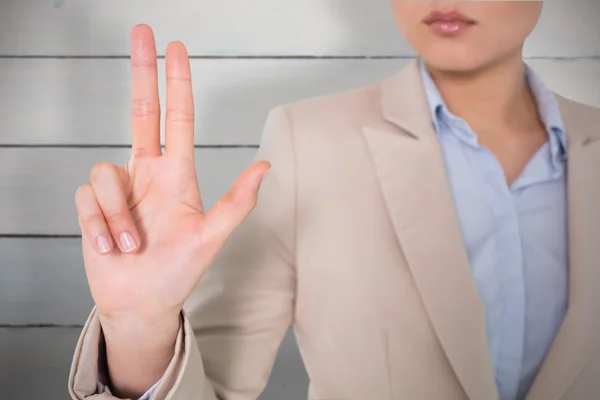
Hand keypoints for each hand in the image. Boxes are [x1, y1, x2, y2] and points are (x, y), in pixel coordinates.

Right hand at [75, 24, 269, 326]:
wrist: (142, 303)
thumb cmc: (178, 272)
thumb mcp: (210, 239)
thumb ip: (236, 203)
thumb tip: (266, 166)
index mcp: (177, 175)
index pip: (178, 118)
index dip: (177, 83)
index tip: (175, 49)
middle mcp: (147, 173)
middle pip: (141, 110)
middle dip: (141, 70)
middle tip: (142, 31)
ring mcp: (120, 189)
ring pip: (105, 175)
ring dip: (118, 217)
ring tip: (132, 247)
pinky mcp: (94, 207)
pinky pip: (88, 201)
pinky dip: (102, 228)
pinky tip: (113, 249)